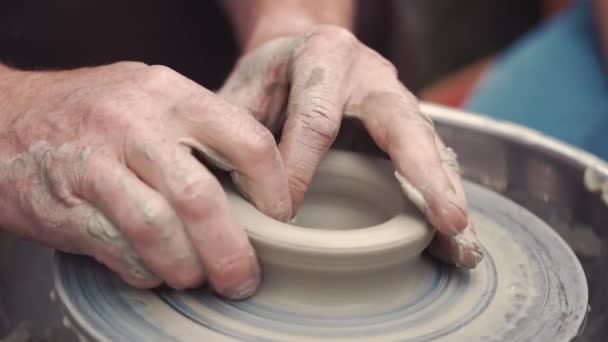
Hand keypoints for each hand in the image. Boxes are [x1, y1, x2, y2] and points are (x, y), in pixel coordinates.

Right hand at [0, 62, 292, 296]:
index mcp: (171, 95)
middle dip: (230, 251)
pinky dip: (144, 270)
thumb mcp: (153, 99)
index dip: (274, 189)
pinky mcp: (65, 202)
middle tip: (243, 278)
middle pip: (201, 198)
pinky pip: (118, 250)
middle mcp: (135, 124)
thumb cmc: (96, 113)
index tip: (279, 220)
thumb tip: (258, 184)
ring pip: (157, 230)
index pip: (247, 142)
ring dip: (185, 266)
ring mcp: (96, 162)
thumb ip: (201, 133)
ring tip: (197, 277)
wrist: (6, 116)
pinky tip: (153, 270)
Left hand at [219, 25, 482, 267]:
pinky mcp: (406, 126)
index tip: (282, 215)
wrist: (297, 53)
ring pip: (429, 147)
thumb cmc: (268, 77)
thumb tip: (239, 196)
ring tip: (461, 241)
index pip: (317, 120)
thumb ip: (237, 134)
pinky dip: (444, 201)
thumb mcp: (241, 93)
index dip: (299, 171)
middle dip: (423, 175)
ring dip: (447, 196)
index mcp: (325, 55)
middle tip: (445, 219)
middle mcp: (372, 74)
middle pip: (403, 125)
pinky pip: (432, 162)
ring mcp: (396, 100)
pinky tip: (456, 240)